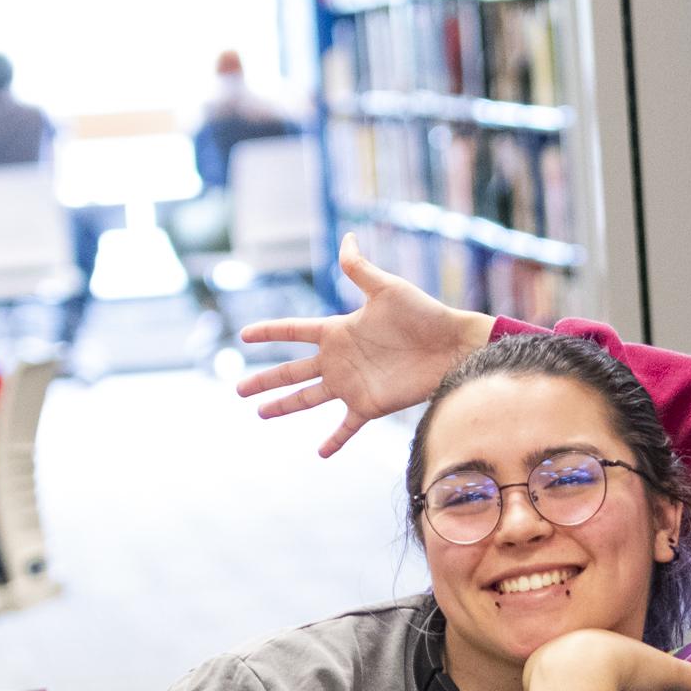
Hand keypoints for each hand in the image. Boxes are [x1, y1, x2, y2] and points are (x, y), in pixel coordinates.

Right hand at [232, 242, 495, 455]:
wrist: (453, 347)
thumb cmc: (424, 314)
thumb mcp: (387, 288)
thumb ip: (359, 269)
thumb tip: (346, 237)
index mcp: (338, 331)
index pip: (294, 332)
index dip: (269, 332)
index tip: (244, 334)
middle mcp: (339, 360)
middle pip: (292, 371)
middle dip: (265, 380)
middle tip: (237, 389)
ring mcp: (351, 385)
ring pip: (308, 398)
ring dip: (284, 406)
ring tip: (260, 414)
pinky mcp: (369, 405)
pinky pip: (346, 426)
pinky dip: (334, 440)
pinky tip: (321, 453)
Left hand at [518, 629, 690, 690]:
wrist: (579, 673)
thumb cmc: (621, 667)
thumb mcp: (667, 674)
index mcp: (608, 643)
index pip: (625, 666)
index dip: (636, 684)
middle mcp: (579, 646)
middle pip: (599, 679)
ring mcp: (554, 662)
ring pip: (572, 687)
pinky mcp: (536, 678)